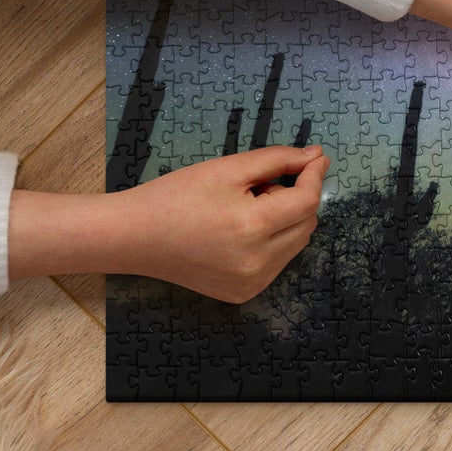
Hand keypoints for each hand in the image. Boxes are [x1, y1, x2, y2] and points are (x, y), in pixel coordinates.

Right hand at [9, 144, 328, 301]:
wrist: (135, 237)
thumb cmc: (177, 195)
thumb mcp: (228, 168)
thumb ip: (277, 160)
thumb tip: (317, 156)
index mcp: (252, 228)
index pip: (307, 201)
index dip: (314, 175)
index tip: (315, 157)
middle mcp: (258, 263)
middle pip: (306, 223)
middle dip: (295, 198)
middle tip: (259, 186)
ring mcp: (251, 284)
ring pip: (296, 243)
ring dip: (285, 220)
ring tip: (246, 208)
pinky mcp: (243, 294)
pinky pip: (278, 262)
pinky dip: (273, 242)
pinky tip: (240, 232)